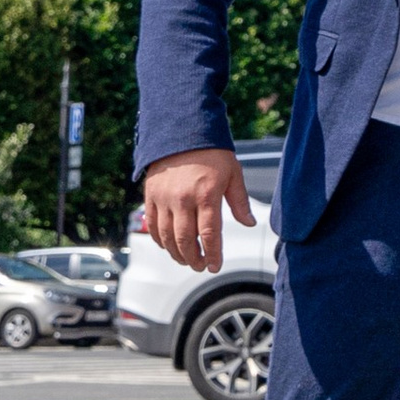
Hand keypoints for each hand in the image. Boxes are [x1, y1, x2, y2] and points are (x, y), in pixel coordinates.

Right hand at [142, 148, 252, 273]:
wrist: (182, 133)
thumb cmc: (212, 154)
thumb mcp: (233, 174)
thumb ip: (240, 201)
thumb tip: (249, 223)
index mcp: (206, 194)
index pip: (209, 234)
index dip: (212, 254)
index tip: (215, 266)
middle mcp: (183, 199)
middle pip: (185, 240)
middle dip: (193, 258)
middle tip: (200, 266)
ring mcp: (164, 199)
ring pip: (166, 237)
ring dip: (176, 253)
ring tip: (186, 260)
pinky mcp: (150, 196)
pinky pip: (153, 225)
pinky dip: (159, 240)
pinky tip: (169, 246)